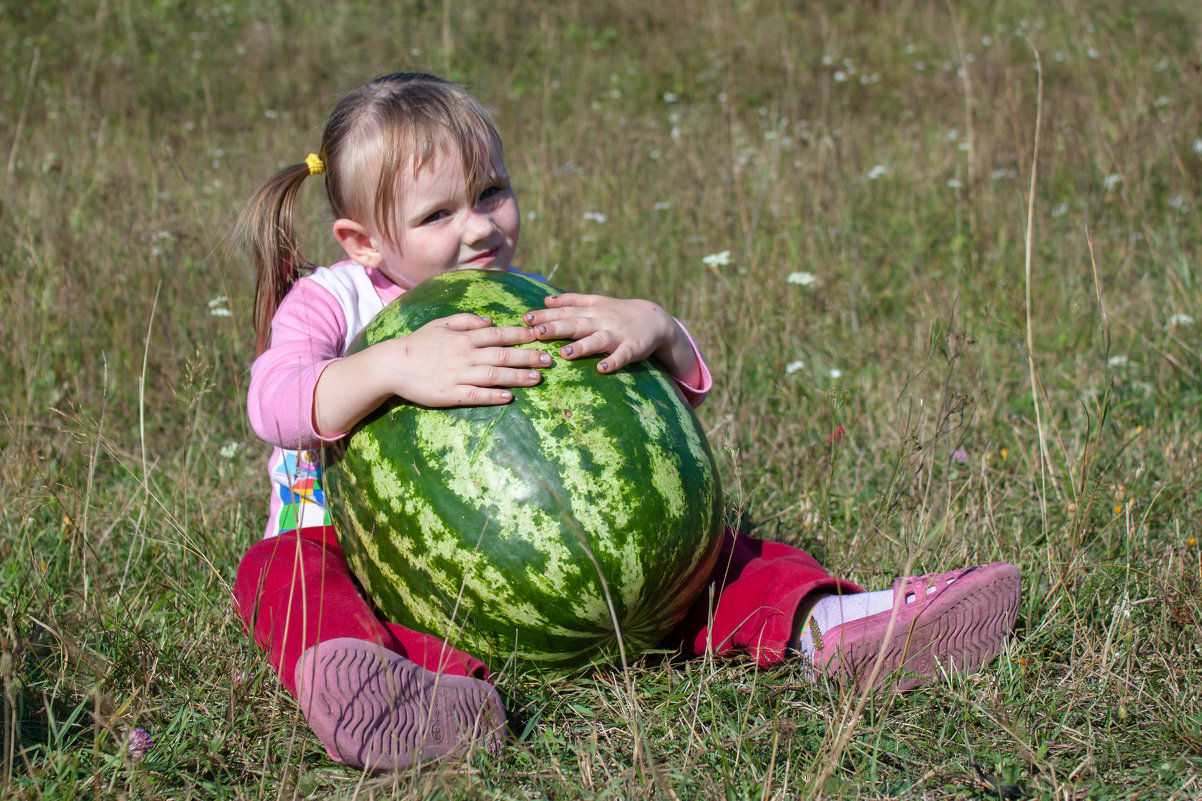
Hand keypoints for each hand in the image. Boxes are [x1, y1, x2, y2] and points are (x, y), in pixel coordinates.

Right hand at [374, 313, 549, 406]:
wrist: (392, 364)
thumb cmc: (417, 343)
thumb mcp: (440, 323)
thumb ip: (466, 320)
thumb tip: (490, 321)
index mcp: (463, 337)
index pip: (498, 334)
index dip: (520, 335)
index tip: (539, 336)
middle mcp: (465, 354)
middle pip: (502, 354)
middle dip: (528, 357)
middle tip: (549, 360)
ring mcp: (458, 375)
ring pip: (494, 375)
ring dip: (518, 376)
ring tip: (537, 379)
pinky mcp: (450, 394)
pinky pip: (476, 395)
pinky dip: (493, 396)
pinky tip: (509, 397)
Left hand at [522, 293, 698, 379]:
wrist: (654, 318)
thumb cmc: (618, 312)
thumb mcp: (595, 302)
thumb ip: (571, 301)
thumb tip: (545, 300)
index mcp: (590, 311)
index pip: (564, 312)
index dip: (545, 315)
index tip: (525, 319)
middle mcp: (601, 321)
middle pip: (576, 325)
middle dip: (556, 328)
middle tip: (536, 333)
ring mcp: (617, 335)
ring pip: (597, 341)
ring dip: (582, 347)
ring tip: (565, 354)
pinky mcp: (632, 348)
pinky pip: (622, 356)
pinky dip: (613, 362)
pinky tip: (602, 369)